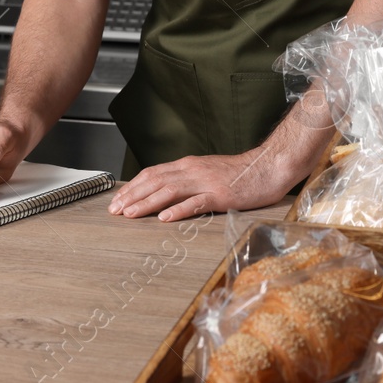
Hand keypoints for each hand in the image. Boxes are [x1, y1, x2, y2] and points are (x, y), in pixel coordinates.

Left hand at [107, 149, 295, 222]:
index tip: (117, 200)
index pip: (153, 174)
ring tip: (130, 214)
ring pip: (169, 190)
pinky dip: (179, 210)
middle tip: (115, 211)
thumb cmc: (239, 174)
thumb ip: (187, 180)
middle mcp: (192, 170)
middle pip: (155, 181)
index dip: (133, 187)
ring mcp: (206, 182)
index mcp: (188, 165)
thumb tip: (164, 194)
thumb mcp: (207, 172)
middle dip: (132, 196)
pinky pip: (196, 202)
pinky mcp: (221, 195)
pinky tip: (165, 218)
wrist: (268, 167)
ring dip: (147, 203)